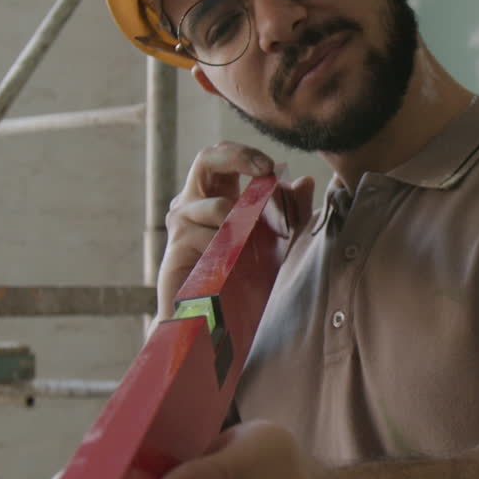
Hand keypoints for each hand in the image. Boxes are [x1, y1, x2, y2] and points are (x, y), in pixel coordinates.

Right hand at [154, 142, 313, 323]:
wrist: (221, 326)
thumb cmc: (249, 281)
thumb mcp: (282, 242)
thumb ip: (295, 212)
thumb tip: (304, 181)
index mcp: (215, 195)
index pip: (222, 156)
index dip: (244, 152)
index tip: (270, 166)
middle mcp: (193, 204)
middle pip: (206, 159)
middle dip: (237, 158)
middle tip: (265, 172)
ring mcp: (180, 226)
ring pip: (216, 205)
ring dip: (243, 226)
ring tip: (252, 251)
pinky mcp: (174, 251)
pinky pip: (205, 238)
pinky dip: (226, 252)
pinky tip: (230, 270)